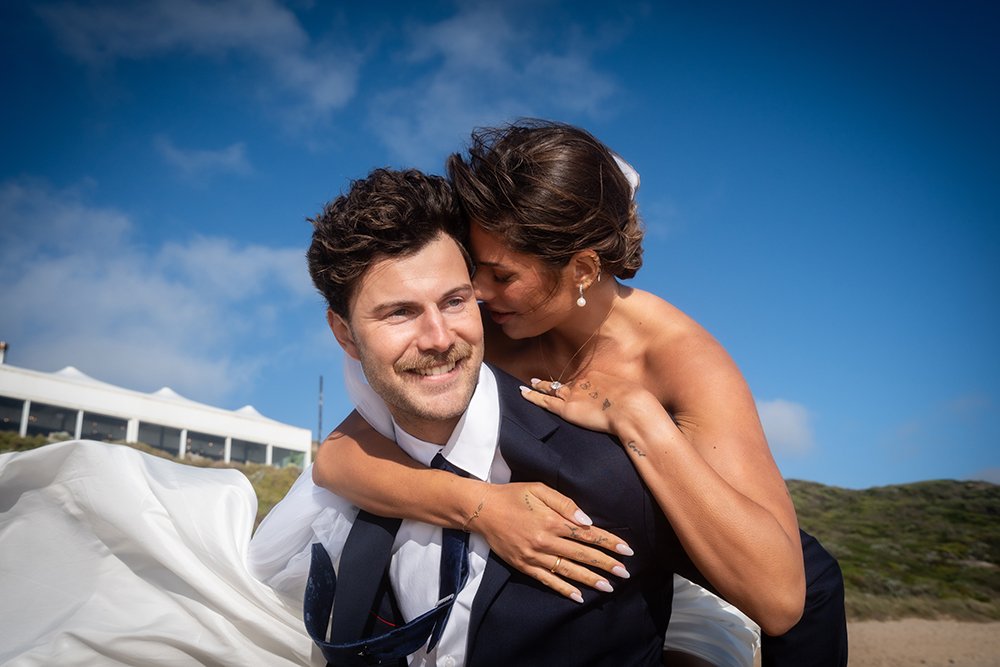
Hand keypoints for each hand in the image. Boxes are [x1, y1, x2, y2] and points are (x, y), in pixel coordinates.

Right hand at [471, 481, 633, 602]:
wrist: (482, 510)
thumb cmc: (513, 495)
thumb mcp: (539, 489)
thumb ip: (564, 504)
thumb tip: (586, 520)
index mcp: (551, 521)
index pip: (587, 534)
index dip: (609, 543)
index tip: (626, 551)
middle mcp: (545, 541)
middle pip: (582, 555)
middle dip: (606, 564)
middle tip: (625, 573)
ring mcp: (534, 556)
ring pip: (568, 571)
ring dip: (590, 580)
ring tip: (608, 587)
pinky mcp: (524, 566)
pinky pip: (547, 580)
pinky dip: (563, 589)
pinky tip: (578, 597)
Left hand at [520, 372, 663, 435]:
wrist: (631, 409)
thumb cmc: (637, 405)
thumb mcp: (629, 394)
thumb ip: (621, 398)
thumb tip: (628, 405)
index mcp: (597, 376)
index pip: (582, 381)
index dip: (576, 385)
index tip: (573, 388)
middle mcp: (582, 382)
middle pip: (564, 383)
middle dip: (553, 383)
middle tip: (539, 380)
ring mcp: (573, 394)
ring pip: (551, 389)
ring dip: (539, 387)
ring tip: (528, 385)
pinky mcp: (566, 408)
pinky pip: (544, 401)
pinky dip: (532, 397)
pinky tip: (523, 393)